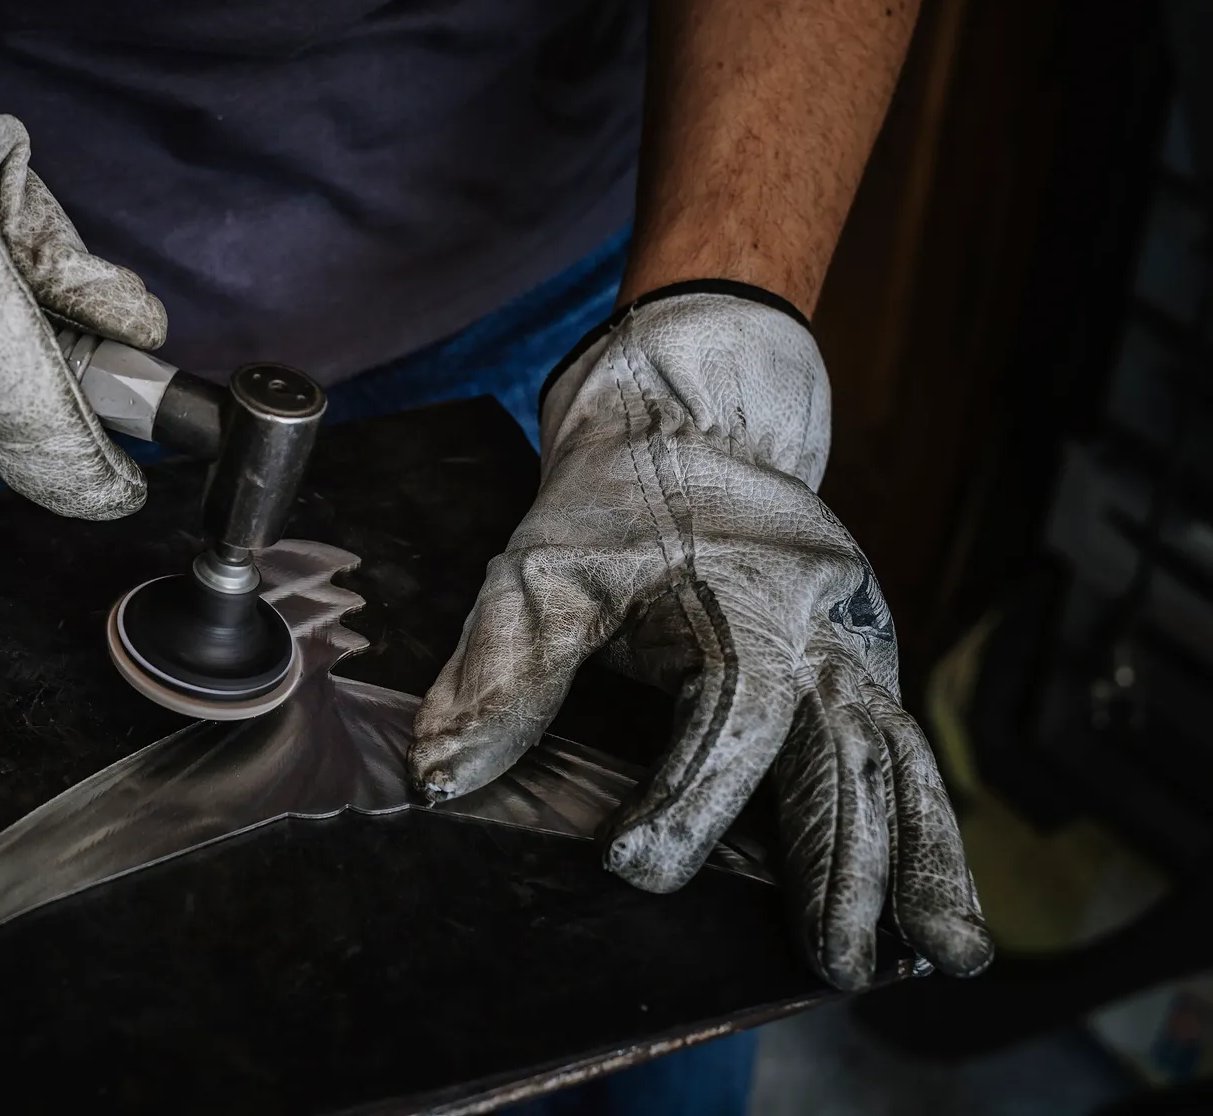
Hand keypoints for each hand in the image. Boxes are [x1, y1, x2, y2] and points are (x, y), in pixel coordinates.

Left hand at [409, 286, 992, 989]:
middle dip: (841, 862)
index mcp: (745, 595)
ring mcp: (852, 649)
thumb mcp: (546, 567)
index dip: (686, 796)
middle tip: (833, 960)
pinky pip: (903, 757)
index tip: (634, 867)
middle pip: (841, 751)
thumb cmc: (614, 500)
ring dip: (918, 861)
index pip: (728, 713)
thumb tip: (441, 778)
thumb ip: (504, 671)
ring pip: (897, 761)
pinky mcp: (860, 670)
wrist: (695, 421)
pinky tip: (937, 911)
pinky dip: (927, 832)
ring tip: (941, 956)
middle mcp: (818, 628)